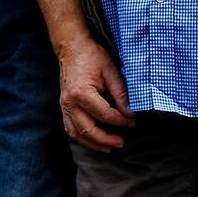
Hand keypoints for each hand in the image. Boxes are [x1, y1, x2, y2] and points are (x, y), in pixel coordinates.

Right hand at [54, 37, 133, 152]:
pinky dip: (82, 138)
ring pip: (77, 134)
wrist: (72, 49)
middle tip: (122, 142)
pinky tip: (94, 141)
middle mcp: (70, 103)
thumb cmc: (92, 57)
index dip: (120, 121)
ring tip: (109, 147)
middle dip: (106, 139)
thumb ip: (120, 93)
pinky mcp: (64, 107)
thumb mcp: (111, 71)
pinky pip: (71, 129)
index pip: (104, 115)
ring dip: (93, 144)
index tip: (133, 122)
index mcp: (81, 93)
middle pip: (88, 130)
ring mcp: (64, 106)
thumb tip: (130, 112)